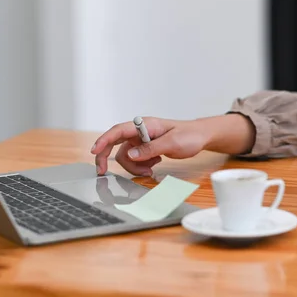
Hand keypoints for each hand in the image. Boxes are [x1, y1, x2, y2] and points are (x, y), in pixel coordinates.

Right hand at [90, 114, 254, 175]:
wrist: (201, 137)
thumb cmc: (190, 135)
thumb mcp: (172, 143)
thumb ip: (150, 149)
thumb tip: (131, 155)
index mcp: (145, 125)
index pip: (118, 130)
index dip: (104, 140)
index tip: (94, 151)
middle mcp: (139, 131)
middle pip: (114, 143)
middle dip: (107, 157)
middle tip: (102, 172)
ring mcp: (142, 140)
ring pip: (126, 156)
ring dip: (135, 167)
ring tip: (152, 170)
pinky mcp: (146, 148)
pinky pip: (136, 160)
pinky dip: (142, 166)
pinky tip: (155, 165)